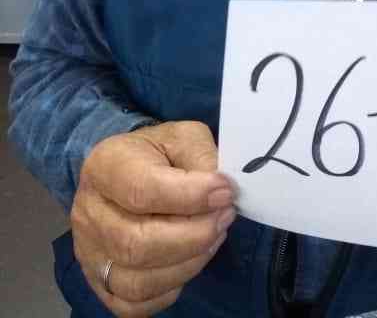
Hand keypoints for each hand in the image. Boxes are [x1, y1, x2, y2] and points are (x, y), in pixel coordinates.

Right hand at [71, 121, 235, 316]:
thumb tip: (221, 193)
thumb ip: (202, 158)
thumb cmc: (159, 152)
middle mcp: (88, 213)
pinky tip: (189, 261)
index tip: (225, 193)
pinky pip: (134, 305)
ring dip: (188, 263)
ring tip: (214, 236)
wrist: (126, 170)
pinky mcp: (99, 283)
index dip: (191, 196)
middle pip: (137, 243)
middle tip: (225, 217)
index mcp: (105, 166)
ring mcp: (89, 253)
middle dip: (194, 236)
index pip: (142, 191)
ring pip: (137, 281)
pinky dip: (169, 289)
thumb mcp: (183, 137)